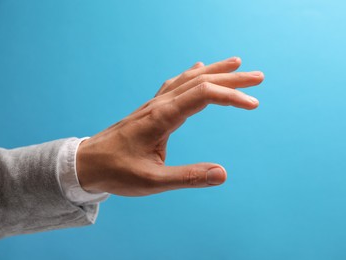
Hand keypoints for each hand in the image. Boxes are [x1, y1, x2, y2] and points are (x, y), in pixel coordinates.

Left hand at [76, 57, 263, 195]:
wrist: (87, 162)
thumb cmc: (116, 172)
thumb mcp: (152, 181)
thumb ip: (188, 177)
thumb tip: (223, 174)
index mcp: (162, 117)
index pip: (203, 95)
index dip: (231, 96)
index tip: (253, 104)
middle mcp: (160, 104)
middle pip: (201, 81)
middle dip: (231, 78)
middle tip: (258, 77)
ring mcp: (155, 103)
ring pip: (189, 79)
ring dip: (215, 71)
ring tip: (236, 65)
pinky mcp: (152, 108)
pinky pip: (176, 83)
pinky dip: (193, 75)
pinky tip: (198, 69)